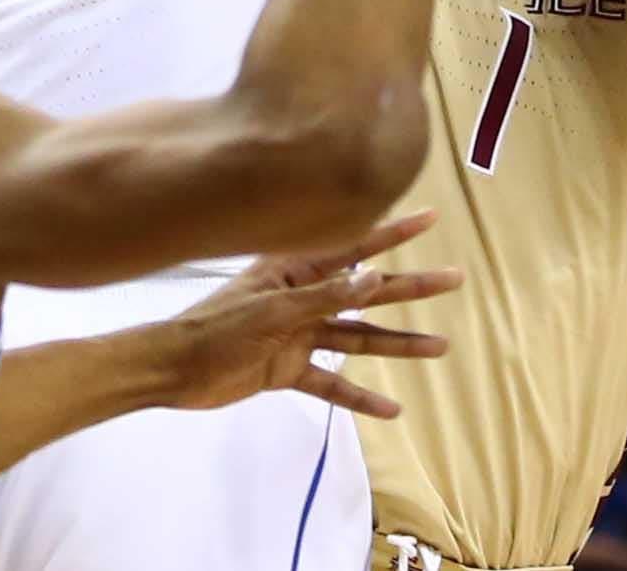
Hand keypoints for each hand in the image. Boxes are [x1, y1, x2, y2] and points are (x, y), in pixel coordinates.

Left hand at [161, 211, 461, 418]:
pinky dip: (359, 396)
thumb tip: (374, 278)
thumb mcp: (273, 309)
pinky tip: (390, 409)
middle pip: (367, 291)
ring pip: (358, 337)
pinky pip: (332, 382)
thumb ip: (324, 297)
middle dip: (410, 287)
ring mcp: (300, 334)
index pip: (353, 246)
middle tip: (453, 279)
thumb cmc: (217, 326)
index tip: (429, 216)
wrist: (173, 369)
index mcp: (296, 269)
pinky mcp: (290, 369)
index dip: (393, 232)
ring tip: (439, 347)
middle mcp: (305, 297)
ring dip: (397, 343)